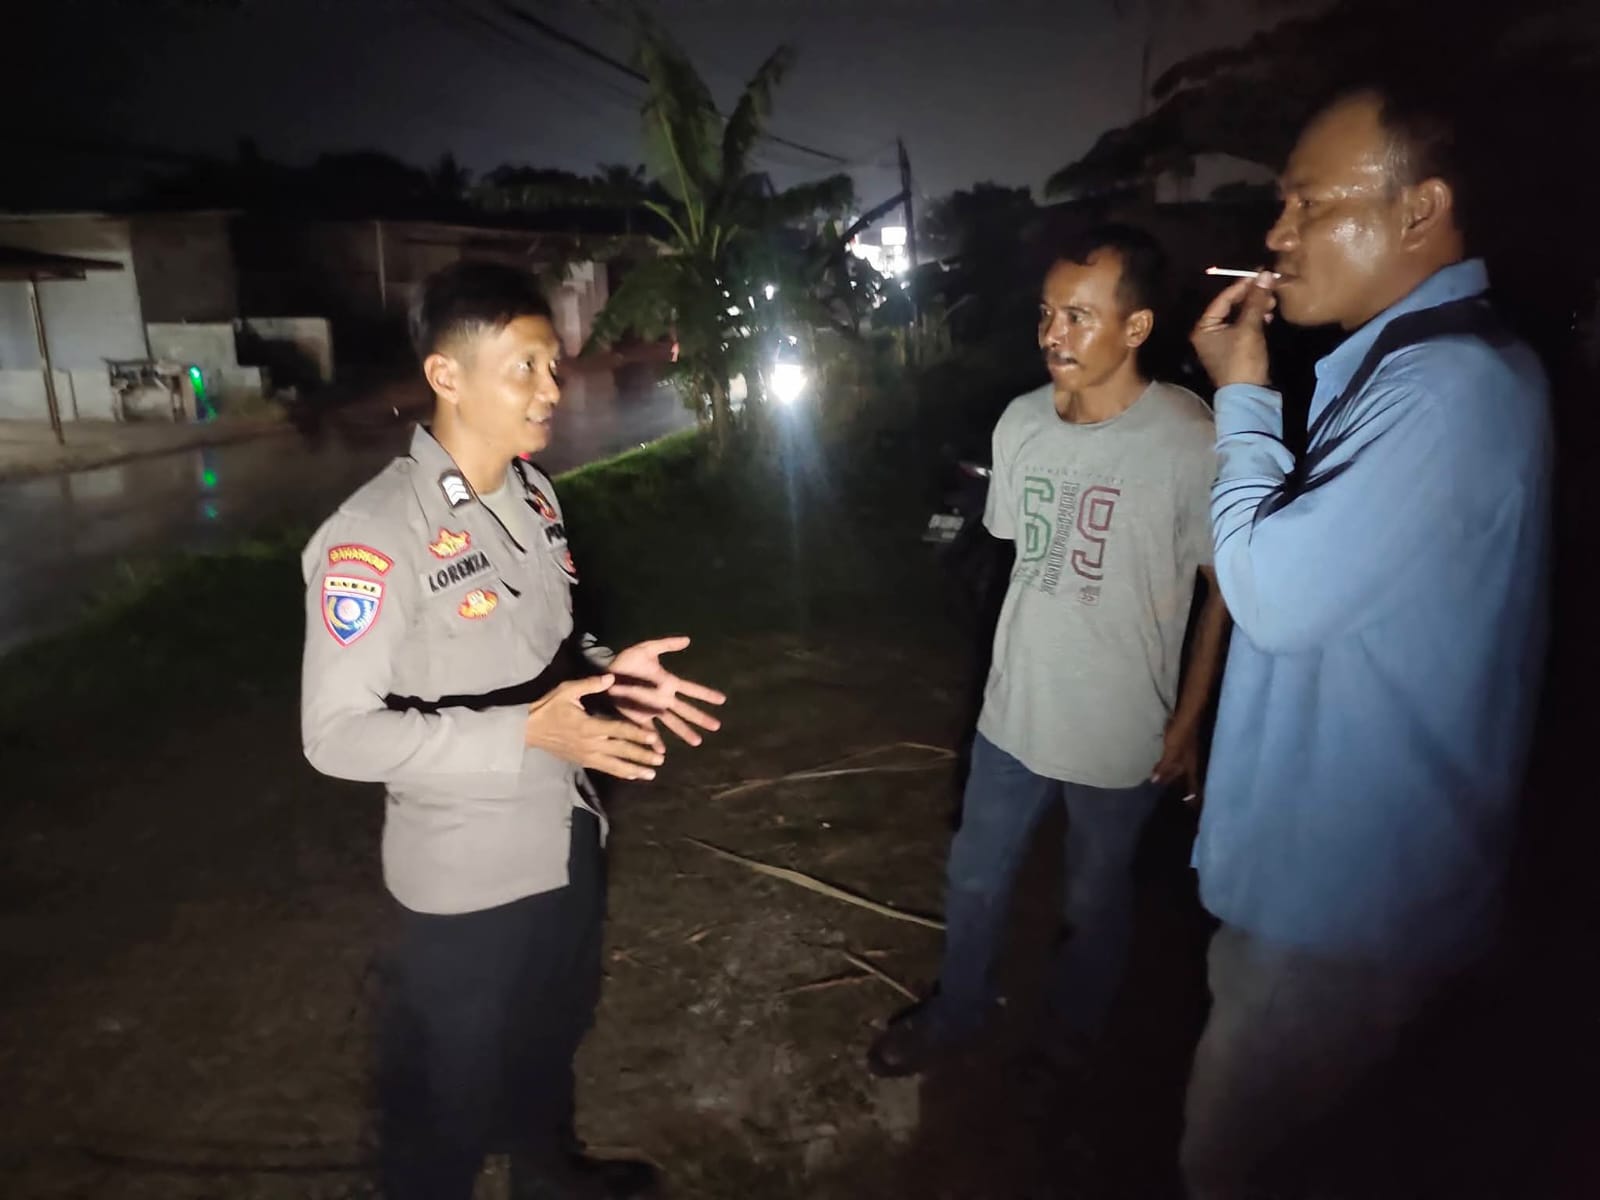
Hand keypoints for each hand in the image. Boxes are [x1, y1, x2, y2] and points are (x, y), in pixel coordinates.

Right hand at [525, 675, 665, 780]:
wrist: (527, 730)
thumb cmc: (548, 707)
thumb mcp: (567, 690)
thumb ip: (590, 684)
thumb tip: (611, 677)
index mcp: (589, 725)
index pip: (619, 730)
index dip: (638, 734)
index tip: (654, 738)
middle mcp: (590, 743)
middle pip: (621, 750)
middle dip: (642, 755)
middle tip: (661, 759)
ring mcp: (586, 755)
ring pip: (615, 765)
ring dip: (634, 769)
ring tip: (651, 774)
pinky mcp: (582, 761)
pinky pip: (604, 768)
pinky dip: (619, 773)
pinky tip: (632, 776)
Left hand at [609, 635, 725, 745]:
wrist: (607, 673)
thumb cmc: (628, 660)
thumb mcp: (647, 649)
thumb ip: (666, 645)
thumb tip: (687, 639)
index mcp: (668, 683)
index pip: (692, 690)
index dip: (706, 694)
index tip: (722, 700)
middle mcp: (664, 699)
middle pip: (686, 710)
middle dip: (701, 718)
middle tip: (716, 726)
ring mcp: (652, 710)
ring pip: (673, 723)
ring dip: (684, 732)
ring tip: (697, 742)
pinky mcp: (639, 718)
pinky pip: (649, 731)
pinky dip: (655, 741)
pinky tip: (662, 752)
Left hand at [1151, 719, 1201, 805]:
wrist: (1187, 716)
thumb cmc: (1181, 735)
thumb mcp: (1172, 752)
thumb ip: (1164, 767)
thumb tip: (1155, 781)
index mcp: (1190, 766)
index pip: (1193, 785)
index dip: (1192, 796)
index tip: (1191, 807)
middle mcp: (1191, 761)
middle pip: (1187, 778)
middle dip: (1183, 788)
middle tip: (1176, 798)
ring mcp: (1188, 753)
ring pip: (1181, 769)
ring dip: (1175, 776)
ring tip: (1166, 783)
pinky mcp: (1182, 745)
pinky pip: (1176, 760)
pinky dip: (1170, 765)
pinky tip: (1165, 765)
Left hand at [1191, 271, 1276, 388]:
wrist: (1249, 394)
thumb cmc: (1243, 360)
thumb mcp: (1249, 328)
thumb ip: (1256, 301)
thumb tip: (1265, 275)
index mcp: (1204, 327)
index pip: (1222, 299)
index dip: (1242, 286)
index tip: (1260, 273)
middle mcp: (1209, 333)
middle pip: (1231, 306)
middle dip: (1251, 297)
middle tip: (1269, 286)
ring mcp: (1222, 342)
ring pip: (1240, 316)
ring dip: (1256, 307)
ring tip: (1272, 301)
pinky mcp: (1236, 348)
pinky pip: (1245, 327)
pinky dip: (1256, 320)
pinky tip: (1268, 315)